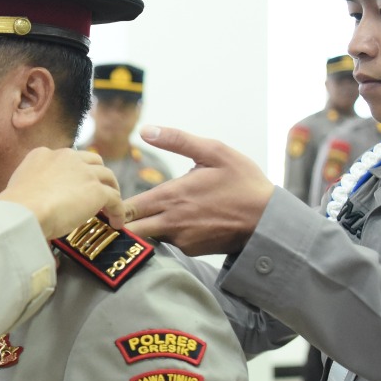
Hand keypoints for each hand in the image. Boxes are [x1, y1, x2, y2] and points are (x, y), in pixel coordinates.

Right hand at [0, 147, 125, 238]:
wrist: (23, 211)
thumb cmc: (15, 207)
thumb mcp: (20, 186)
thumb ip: (32, 186)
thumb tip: (36, 201)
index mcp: (43, 154)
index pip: (67, 159)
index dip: (75, 172)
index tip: (76, 185)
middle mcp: (66, 157)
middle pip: (93, 162)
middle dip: (98, 176)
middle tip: (99, 192)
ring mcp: (84, 172)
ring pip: (107, 177)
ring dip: (112, 191)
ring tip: (112, 208)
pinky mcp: (97, 190)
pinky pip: (115, 199)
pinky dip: (118, 211)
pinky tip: (116, 223)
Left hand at [121, 127, 275, 255]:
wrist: (269, 220)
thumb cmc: (243, 182)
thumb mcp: (214, 152)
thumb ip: (177, 140)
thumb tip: (145, 130)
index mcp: (171, 197)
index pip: (126, 208)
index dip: (114, 204)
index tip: (110, 198)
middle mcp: (171, 223)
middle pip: (130, 230)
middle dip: (121, 222)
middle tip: (117, 211)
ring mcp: (181, 240)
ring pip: (149, 236)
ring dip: (145, 226)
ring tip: (149, 212)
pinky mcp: (191, 250)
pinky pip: (169, 242)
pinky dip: (167, 233)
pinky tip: (180, 220)